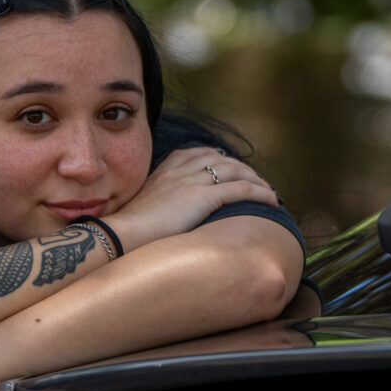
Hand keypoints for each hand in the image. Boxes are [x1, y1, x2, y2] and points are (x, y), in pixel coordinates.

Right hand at [105, 147, 279, 251]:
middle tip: (258, 183)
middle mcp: (179, 170)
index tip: (230, 169)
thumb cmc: (126, 233)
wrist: (119, 236)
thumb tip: (166, 220)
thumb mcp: (140, 212)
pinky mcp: (202, 197)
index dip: (219, 159)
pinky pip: (242, 189)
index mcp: (163, 171)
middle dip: (243, 169)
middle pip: (221, 159)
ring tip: (270, 193)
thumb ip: (156, 208)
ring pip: (236, 171)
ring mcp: (191, 181)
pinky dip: (261, 193)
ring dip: (257, 180)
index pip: (197, 153)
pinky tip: (272, 202)